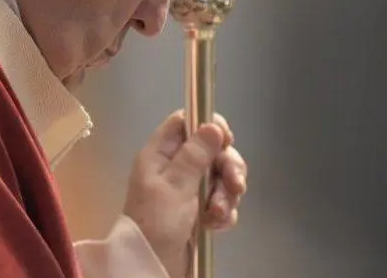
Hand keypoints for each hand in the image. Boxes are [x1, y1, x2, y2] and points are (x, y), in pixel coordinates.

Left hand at [123, 110, 248, 275]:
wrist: (152, 266)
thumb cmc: (156, 222)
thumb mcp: (174, 186)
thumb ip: (195, 155)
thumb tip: (213, 125)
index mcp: (161, 155)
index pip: (186, 122)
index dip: (208, 125)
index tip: (226, 140)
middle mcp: (175, 167)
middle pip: (211, 149)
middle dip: (227, 167)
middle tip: (234, 184)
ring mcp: (189, 190)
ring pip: (221, 176)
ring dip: (226, 193)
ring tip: (218, 213)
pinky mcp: (200, 210)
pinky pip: (221, 200)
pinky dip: (224, 211)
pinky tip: (217, 224)